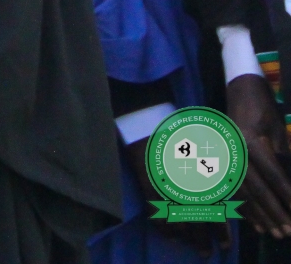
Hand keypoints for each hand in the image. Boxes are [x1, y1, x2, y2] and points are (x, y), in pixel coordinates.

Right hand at [121, 137, 230, 251]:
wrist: (150, 127)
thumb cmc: (181, 136)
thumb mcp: (207, 152)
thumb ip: (218, 174)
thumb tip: (227, 193)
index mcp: (206, 182)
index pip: (217, 215)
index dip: (222, 233)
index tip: (224, 245)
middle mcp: (190, 191)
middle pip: (200, 224)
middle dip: (203, 241)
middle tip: (206, 254)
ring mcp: (170, 192)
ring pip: (181, 224)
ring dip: (187, 238)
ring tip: (189, 245)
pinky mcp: (151, 192)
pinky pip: (159, 217)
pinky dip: (165, 230)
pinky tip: (170, 236)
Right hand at [229, 74, 290, 236]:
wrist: (240, 92)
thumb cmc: (264, 110)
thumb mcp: (278, 131)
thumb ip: (283, 158)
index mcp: (253, 142)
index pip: (274, 177)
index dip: (288, 198)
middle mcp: (236, 151)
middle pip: (255, 189)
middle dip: (273, 212)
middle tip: (287, 232)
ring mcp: (225, 155)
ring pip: (241, 192)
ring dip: (257, 215)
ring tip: (273, 232)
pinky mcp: (220, 159)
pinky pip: (230, 187)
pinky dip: (242, 206)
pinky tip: (253, 221)